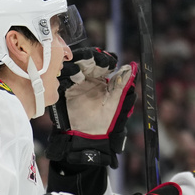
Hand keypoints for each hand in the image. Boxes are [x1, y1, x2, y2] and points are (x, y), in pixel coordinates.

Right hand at [46, 46, 137, 167]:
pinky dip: (66, 73)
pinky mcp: (64, 91)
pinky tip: (73, 75)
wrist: (90, 137)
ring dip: (76, 63)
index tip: (109, 61)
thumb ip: (122, 84)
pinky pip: (62, 78)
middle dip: (89, 57)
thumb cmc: (106, 122)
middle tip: (92, 59)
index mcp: (101, 79)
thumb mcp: (116, 102)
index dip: (104, 58)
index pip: (101, 62)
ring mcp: (75, 84)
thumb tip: (132, 67)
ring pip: (73, 66)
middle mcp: (87, 78)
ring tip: (81, 68)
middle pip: (86, 60)